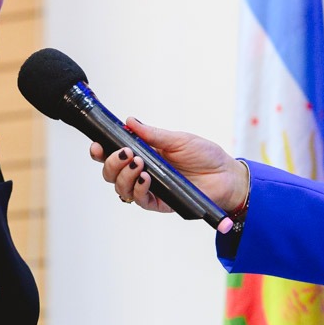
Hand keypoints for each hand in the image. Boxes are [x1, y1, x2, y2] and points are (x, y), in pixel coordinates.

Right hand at [90, 117, 248, 214]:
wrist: (226, 175)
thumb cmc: (205, 156)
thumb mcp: (178, 139)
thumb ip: (153, 134)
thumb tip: (130, 122)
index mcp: (143, 154)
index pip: (113, 154)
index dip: (100, 151)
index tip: (97, 145)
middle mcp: (142, 172)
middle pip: (111, 174)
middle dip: (111, 163)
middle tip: (125, 154)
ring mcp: (150, 188)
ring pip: (121, 189)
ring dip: (124, 176)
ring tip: (138, 164)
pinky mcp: (160, 202)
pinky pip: (141, 201)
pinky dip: (139, 189)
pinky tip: (146, 179)